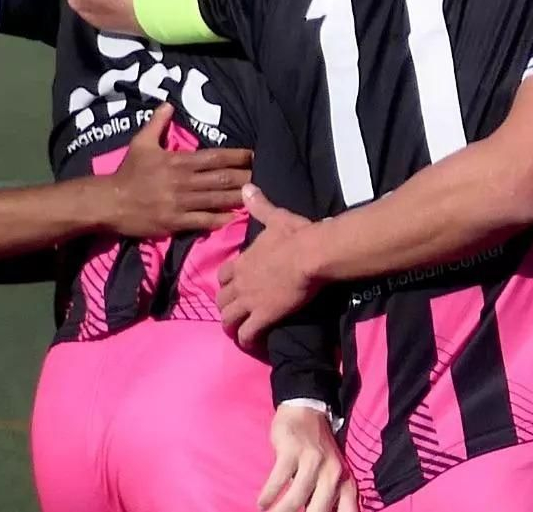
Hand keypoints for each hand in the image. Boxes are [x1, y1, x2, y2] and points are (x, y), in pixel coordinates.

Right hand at [104, 105, 252, 237]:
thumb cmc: (128, 172)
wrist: (109, 202)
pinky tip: (235, 218)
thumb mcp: (141, 143)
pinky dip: (220, 220)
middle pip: (221, 178)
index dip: (237, 156)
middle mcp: (183, 181)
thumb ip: (157, 123)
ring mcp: (180, 203)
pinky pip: (203, 221)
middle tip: (262, 176)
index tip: (253, 156)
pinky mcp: (175, 222)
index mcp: (178, 161)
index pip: (215, 157)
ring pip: (216, 200)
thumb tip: (168, 104)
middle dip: (244, 177)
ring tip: (256, 196)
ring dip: (238, 198)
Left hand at [217, 184, 317, 345]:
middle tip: (234, 313)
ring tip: (238, 332)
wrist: (311, 255)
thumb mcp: (276, 217)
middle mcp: (241, 282)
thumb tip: (247, 188)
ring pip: (228, 319)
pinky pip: (247, 334)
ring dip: (231, 326)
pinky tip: (251, 344)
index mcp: (244, 260)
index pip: (224, 275)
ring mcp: (250, 300)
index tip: (234, 287)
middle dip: (226, 307)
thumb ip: (259, 206)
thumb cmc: (296, 235)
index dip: (227, 283)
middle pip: (222, 299)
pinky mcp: (263, 316)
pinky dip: (247, 340)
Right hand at [259, 403, 358, 511]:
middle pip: (318, 511)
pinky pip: (278, 480)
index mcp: (345, 481)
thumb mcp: (331, 474)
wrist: (306, 411)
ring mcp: (313, 460)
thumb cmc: (317, 450)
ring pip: (295, 499)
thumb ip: (326, 498)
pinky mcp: (292, 450)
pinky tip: (262, 503)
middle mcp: (333, 472)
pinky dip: (268, 495)